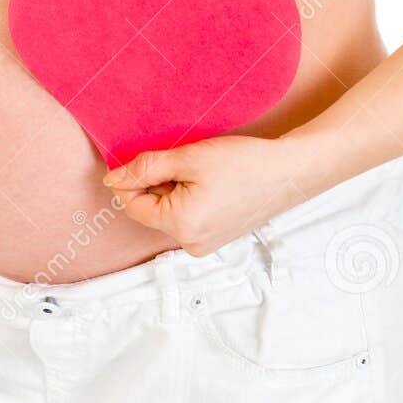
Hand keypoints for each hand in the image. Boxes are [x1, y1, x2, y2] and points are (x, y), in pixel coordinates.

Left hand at [102, 133, 310, 257]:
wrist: (289, 171)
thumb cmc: (243, 163)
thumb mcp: (188, 158)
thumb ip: (146, 168)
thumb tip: (113, 179)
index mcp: (180, 226)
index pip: (134, 206)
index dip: (130, 179)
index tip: (139, 157)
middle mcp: (190, 244)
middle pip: (152, 211)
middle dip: (157, 184)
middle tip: (181, 158)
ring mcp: (206, 245)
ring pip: (171, 213)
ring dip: (174, 190)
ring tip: (201, 169)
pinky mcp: (218, 238)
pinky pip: (189, 218)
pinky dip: (190, 198)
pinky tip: (210, 180)